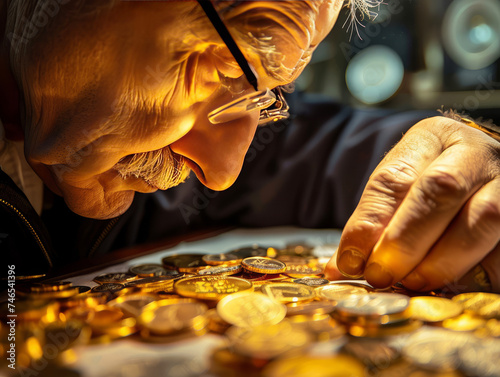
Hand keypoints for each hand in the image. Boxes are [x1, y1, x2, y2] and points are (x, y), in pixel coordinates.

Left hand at [325, 116, 499, 291]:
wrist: (481, 176)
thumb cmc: (430, 185)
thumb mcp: (398, 191)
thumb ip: (371, 224)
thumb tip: (340, 269)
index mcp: (432, 138)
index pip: (394, 177)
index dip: (370, 222)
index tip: (351, 260)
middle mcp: (476, 152)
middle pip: (441, 189)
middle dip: (405, 240)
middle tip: (380, 275)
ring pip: (485, 217)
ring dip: (442, 259)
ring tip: (413, 283)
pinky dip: (477, 272)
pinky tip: (451, 286)